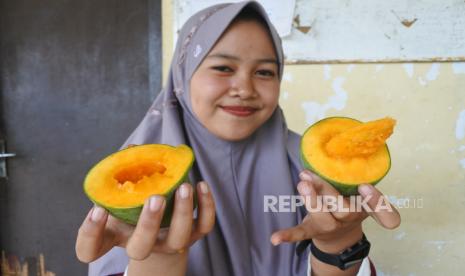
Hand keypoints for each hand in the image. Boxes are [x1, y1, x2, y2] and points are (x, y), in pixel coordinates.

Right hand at [75, 181, 215, 262]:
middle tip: (155, 198)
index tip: (98, 209)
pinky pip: (204, 226)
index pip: (90, 248)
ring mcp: (169, 242)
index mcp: (115, 237)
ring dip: (183, 211)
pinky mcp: (193, 235)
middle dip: (149, 223)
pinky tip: (201, 185)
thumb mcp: (120, 195)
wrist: (159, 230)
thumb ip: (121, 175)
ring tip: (184, 186)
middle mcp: (142, 245)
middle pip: (141, 247)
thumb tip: (133, 149)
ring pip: (179, 237)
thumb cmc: (133, 208)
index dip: (91, 233)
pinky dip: (207, 206)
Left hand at [270, 170, 399, 251]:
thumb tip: (334, 148)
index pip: (382, 211)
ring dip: (311, 201)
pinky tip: (274, 238)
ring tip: (302, 184)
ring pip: (323, 217)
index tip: (364, 186)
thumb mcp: (361, 194)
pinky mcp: (312, 230)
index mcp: (365, 207)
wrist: (340, 238)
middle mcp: (349, 218)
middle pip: (343, 209)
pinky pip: (300, 233)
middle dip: (327, 191)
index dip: (375, 201)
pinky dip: (288, 235)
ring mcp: (330, 226)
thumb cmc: (349, 205)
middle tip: (311, 176)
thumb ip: (355, 175)